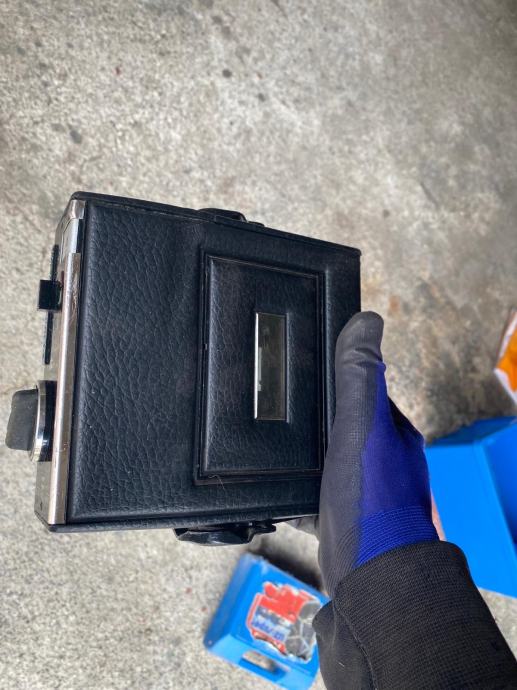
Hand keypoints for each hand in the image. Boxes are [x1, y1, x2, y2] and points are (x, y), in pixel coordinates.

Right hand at [295, 312, 437, 595]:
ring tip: (271, 441)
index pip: (363, 390)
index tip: (306, 367)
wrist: (371, 576)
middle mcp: (382, 459)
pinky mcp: (343, 517)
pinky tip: (276, 485)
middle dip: (315, 417)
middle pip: (343, 424)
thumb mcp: (359, 428)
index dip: (336, 377)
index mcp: (391, 431)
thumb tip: (366, 320)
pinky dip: (298, 486)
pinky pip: (315, 491)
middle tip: (278, 406)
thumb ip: (358, 378)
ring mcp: (364, 489)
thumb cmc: (371, 501)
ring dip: (305, 452)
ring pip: (328, 458)